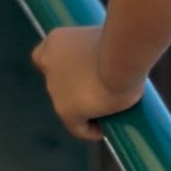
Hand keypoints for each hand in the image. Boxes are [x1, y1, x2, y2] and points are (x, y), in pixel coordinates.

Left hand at [31, 25, 142, 140]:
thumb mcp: (110, 40)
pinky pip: (77, 126)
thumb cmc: (124, 43)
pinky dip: (89, 129)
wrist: (121, 56)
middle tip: (101, 91)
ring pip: (67, 103)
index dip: (63, 64)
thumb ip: (101, 49)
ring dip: (83, 107)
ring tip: (107, 113)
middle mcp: (49, 64)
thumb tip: (112, 64)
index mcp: (57, 41)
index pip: (46, 54)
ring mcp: (55, 88)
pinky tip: (103, 130)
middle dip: (76, 86)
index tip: (84, 70)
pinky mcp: (66, 110)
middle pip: (59, 80)